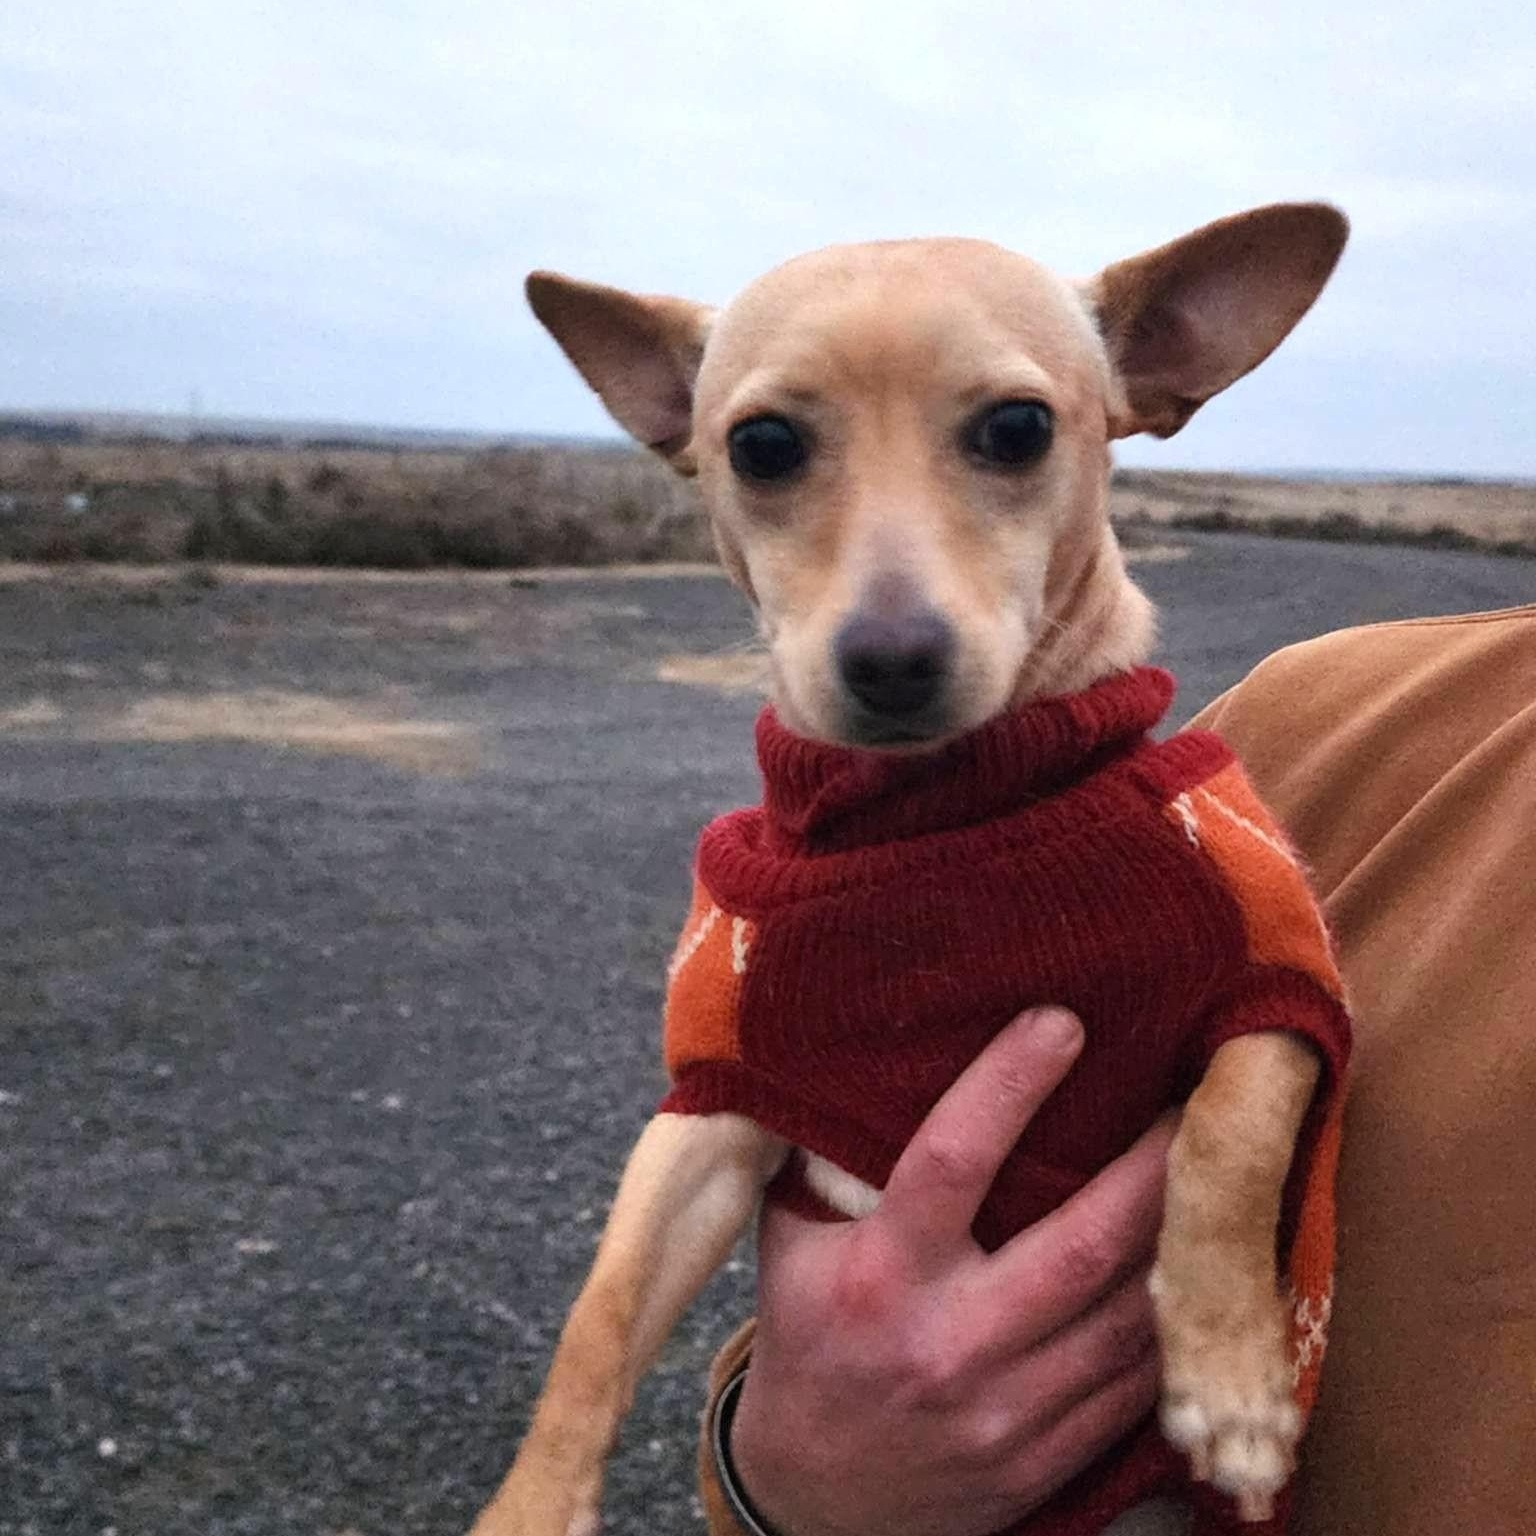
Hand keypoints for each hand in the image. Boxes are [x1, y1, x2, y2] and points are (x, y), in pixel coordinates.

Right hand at [729, 1007, 1175, 1535]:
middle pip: (1081, 1244)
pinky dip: (1176, 1322)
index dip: (1009, 1085)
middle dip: (1152, 1167)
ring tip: (1218, 1172)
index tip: (1062, 1022)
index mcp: (881, 1275)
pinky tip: (1204, 1271)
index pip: (951, 1161)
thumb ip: (822, 1164)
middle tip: (1195, 1099)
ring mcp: (1007, 1410)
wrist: (814, 1503)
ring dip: (1185, 1241)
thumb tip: (844, 1062)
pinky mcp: (1045, 1460)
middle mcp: (951, 1341)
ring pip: (1128, 1317)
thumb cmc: (807, 1346)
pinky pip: (1136, 1385)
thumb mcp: (789, 1249)